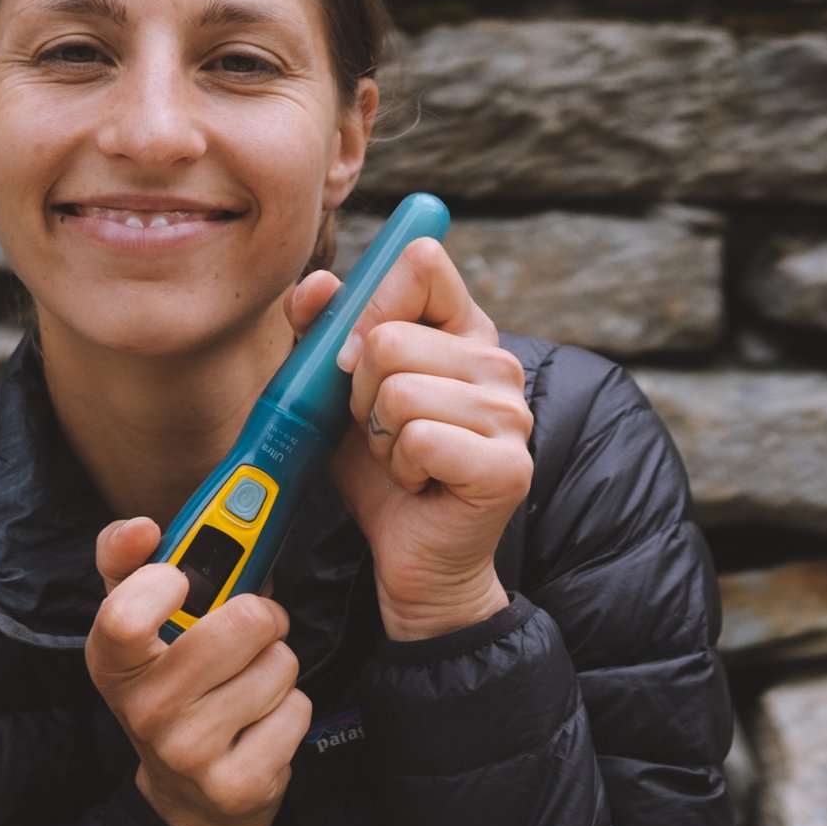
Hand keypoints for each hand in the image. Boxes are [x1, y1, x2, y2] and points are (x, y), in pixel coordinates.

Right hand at [85, 516, 312, 825]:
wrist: (187, 797)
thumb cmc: (170, 687)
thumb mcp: (137, 626)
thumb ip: (128, 560)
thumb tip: (142, 527)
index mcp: (113, 663)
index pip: (127, 613)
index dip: (164, 583)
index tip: (181, 580)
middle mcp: (144, 710)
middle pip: (241, 624)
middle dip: (262, 617)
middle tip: (252, 631)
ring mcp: (190, 753)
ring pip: (280, 664)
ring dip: (278, 665)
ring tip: (251, 682)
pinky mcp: (238, 784)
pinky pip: (298, 710)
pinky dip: (291, 708)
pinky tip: (261, 723)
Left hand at [286, 238, 531, 641]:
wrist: (411, 560)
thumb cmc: (379, 474)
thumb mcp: (336, 395)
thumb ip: (322, 333)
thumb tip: (315, 285)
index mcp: (465, 333)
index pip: (421, 264)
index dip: (369, 304)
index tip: (355, 356)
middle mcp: (498, 365)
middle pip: (390, 338)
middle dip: (361, 395)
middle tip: (383, 433)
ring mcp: (511, 415)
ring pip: (399, 391)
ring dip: (379, 437)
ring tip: (401, 461)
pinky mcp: (507, 465)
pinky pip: (418, 438)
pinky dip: (399, 468)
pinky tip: (419, 485)